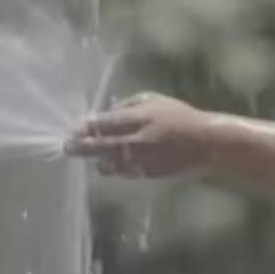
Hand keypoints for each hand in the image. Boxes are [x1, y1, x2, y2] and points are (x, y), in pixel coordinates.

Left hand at [64, 92, 213, 177]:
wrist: (206, 144)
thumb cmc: (180, 117)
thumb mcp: (155, 100)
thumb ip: (128, 105)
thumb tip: (105, 114)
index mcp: (139, 118)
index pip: (103, 123)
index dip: (85, 126)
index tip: (74, 127)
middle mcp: (137, 140)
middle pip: (99, 145)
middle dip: (80, 146)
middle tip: (68, 146)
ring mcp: (141, 160)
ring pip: (108, 163)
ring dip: (97, 159)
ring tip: (92, 155)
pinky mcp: (147, 174)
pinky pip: (122, 172)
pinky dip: (113, 167)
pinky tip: (110, 162)